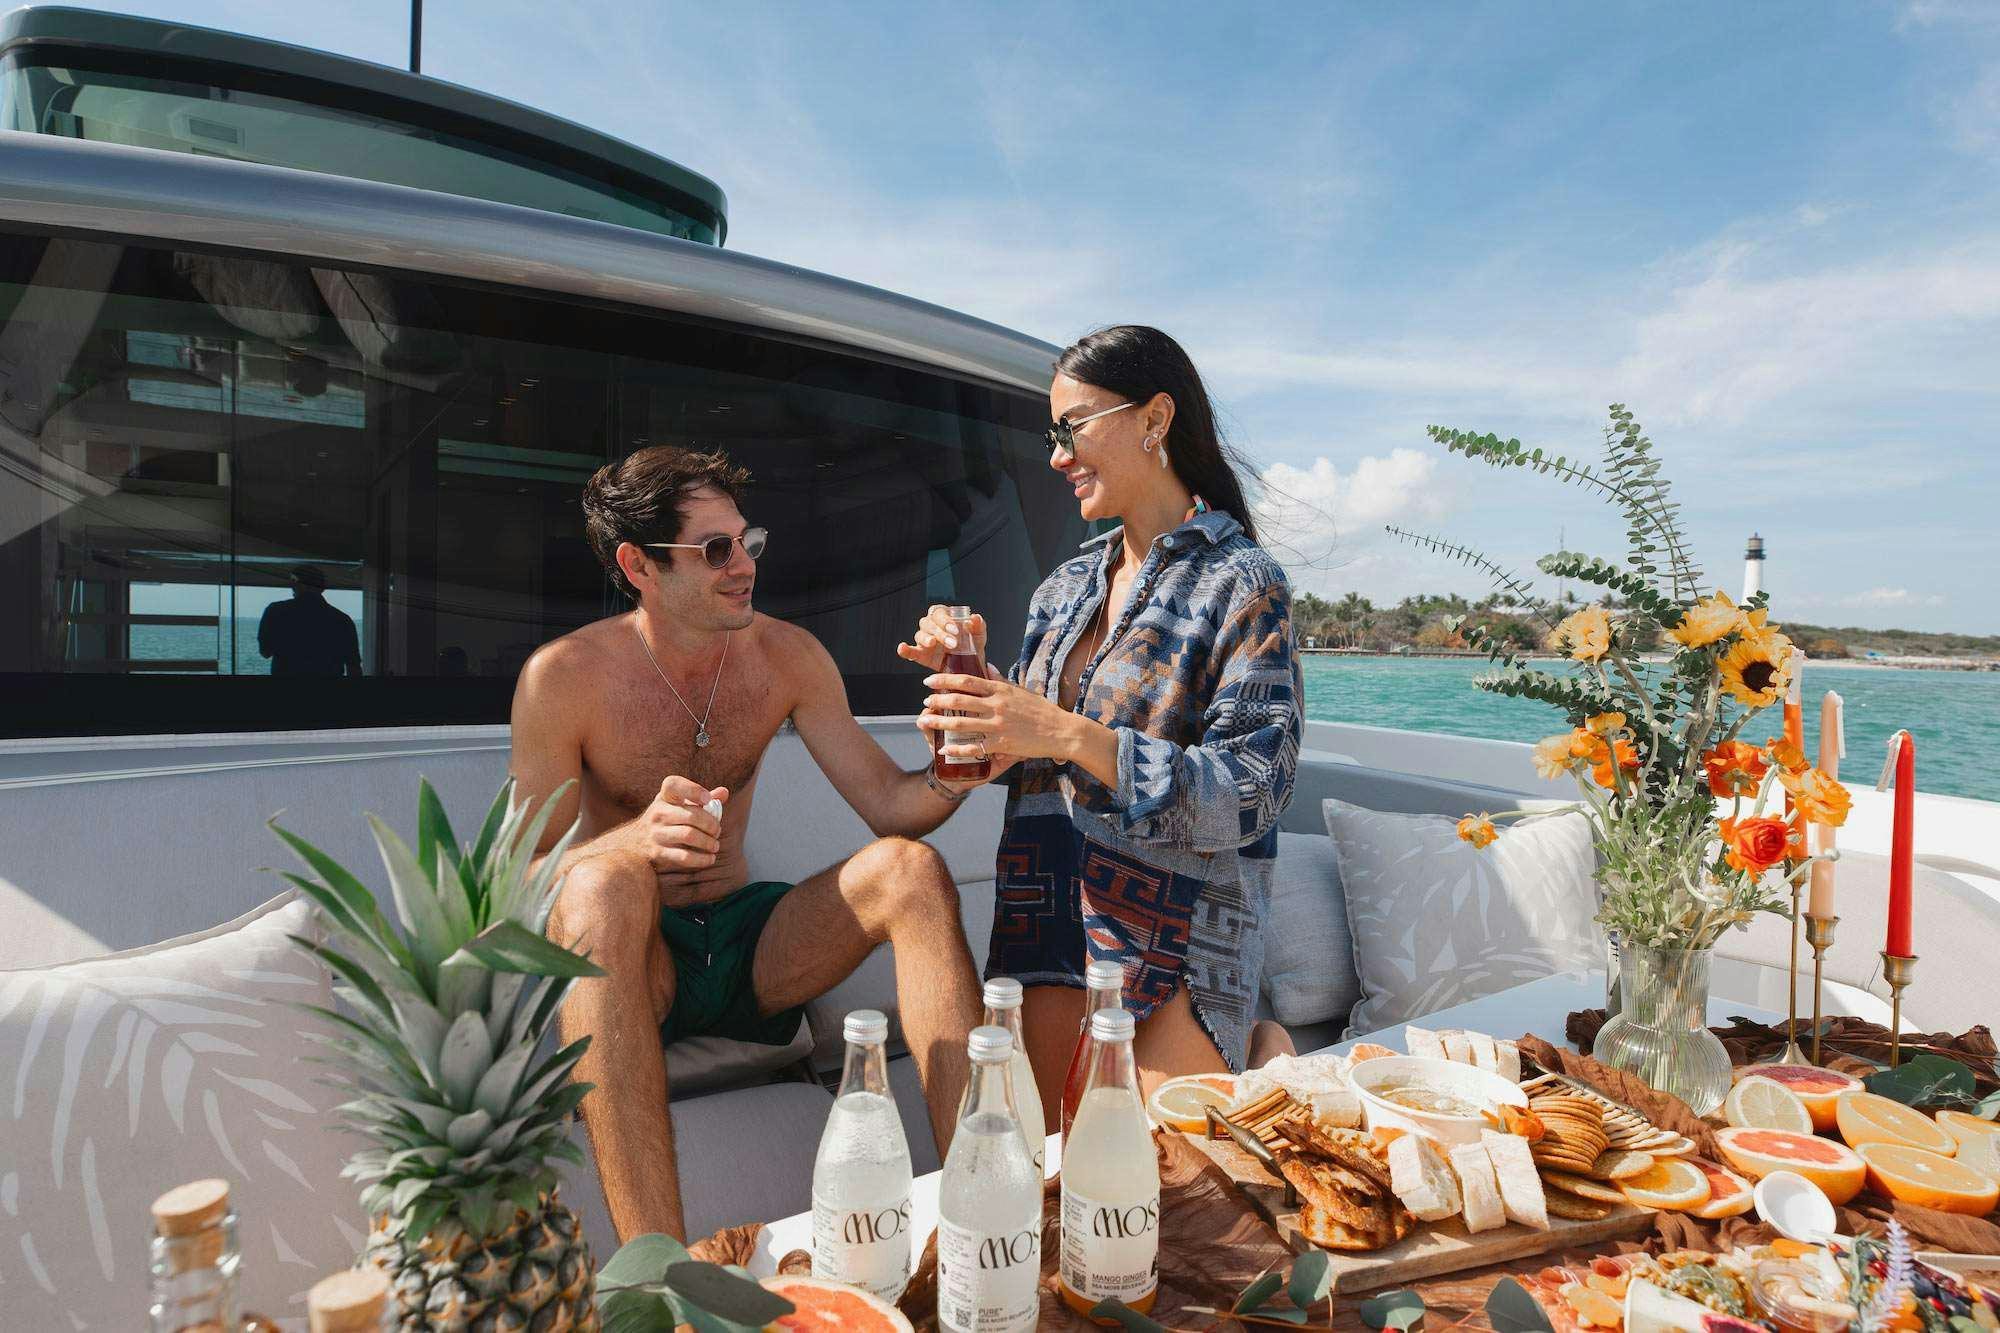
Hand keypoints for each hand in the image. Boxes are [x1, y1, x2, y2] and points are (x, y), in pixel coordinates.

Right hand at [631, 775, 727, 873]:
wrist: (634, 843)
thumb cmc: (666, 819)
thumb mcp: (678, 804)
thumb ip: (700, 798)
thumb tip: (724, 792)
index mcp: (664, 797)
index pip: (673, 784)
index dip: (693, 789)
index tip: (707, 799)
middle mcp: (658, 813)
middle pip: (692, 815)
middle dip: (711, 825)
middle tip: (717, 831)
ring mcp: (656, 833)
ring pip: (690, 836)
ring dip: (708, 842)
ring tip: (715, 845)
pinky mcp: (657, 852)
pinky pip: (684, 856)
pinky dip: (701, 859)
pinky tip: (710, 858)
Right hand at [896, 604, 986, 674]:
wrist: (971, 666)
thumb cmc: (973, 646)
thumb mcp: (979, 635)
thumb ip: (979, 625)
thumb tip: (975, 618)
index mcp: (945, 617)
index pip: (939, 613)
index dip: (945, 620)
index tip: (955, 630)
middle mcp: (933, 627)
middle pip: (928, 623)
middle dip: (940, 632)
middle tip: (952, 642)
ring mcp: (925, 641)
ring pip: (919, 634)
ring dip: (925, 639)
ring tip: (932, 644)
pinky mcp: (921, 655)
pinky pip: (910, 651)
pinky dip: (905, 650)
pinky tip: (902, 648)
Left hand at [918, 667, 1077, 765]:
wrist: (1062, 731)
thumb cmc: (1042, 710)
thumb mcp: (1021, 690)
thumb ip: (1001, 679)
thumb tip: (987, 665)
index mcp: (1001, 690)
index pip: (967, 680)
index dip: (944, 680)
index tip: (929, 681)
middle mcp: (997, 705)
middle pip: (959, 701)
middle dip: (937, 701)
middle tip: (924, 701)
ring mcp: (998, 725)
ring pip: (961, 724)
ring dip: (939, 723)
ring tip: (924, 722)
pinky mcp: (1001, 744)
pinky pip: (974, 747)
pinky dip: (956, 749)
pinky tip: (944, 750)